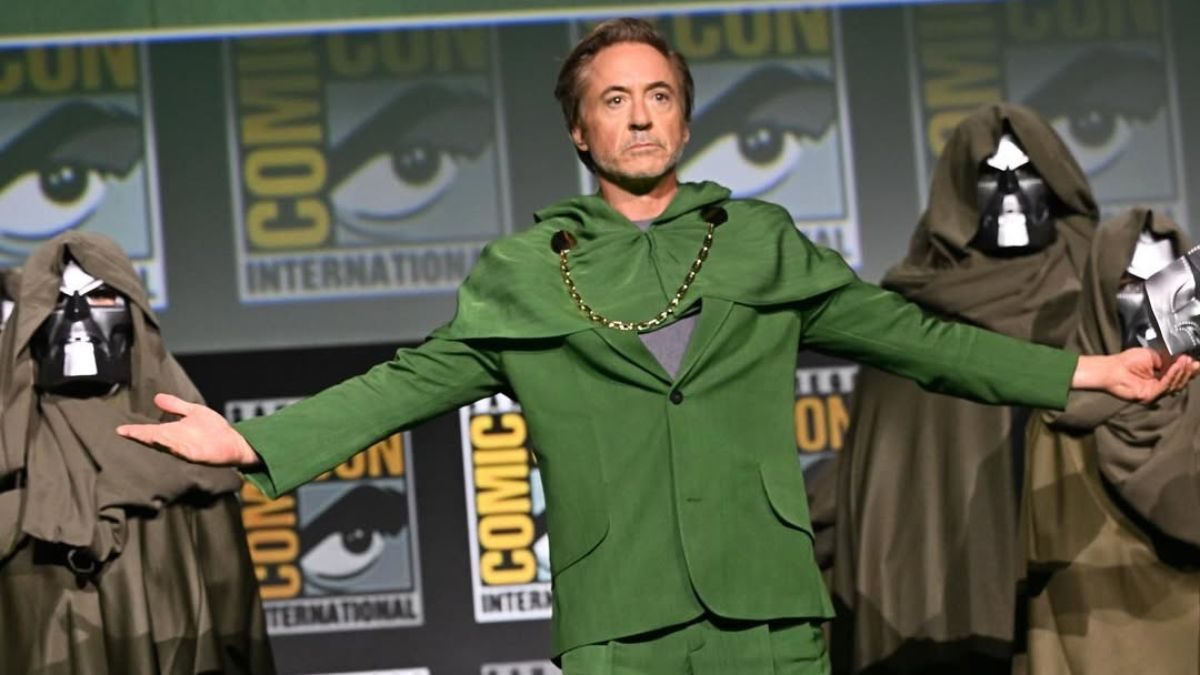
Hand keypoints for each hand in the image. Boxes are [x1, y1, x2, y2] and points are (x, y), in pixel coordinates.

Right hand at [117, 393, 260, 466]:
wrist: (234, 442)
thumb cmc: (214, 429)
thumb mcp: (193, 412)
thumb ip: (175, 406)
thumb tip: (157, 397)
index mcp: (173, 432)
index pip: (151, 431)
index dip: (136, 430)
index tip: (120, 429)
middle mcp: (177, 442)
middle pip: (155, 438)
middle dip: (140, 436)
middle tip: (122, 433)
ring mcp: (186, 449)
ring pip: (166, 444)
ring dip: (154, 440)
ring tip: (138, 434)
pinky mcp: (197, 454)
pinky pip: (183, 450)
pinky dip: (173, 446)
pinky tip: (164, 441)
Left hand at [1072, 348, 1199, 402]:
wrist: (1111, 369)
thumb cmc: (1126, 361)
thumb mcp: (1152, 355)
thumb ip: (1167, 358)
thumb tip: (1181, 359)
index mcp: (1160, 377)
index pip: (1178, 375)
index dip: (1188, 369)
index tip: (1196, 362)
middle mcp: (1159, 386)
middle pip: (1179, 382)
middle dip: (1187, 371)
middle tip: (1192, 361)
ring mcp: (1154, 393)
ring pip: (1174, 385)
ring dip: (1181, 372)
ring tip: (1184, 361)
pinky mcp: (1149, 396)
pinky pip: (1164, 386)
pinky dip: (1171, 376)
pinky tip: (1175, 367)